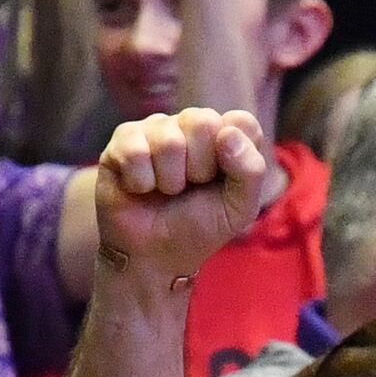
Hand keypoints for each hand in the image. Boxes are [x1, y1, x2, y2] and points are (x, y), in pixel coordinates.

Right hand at [94, 107, 271, 283]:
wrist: (155, 255)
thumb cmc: (199, 227)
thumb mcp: (239, 208)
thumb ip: (251, 171)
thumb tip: (227, 134)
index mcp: (225, 134)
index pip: (240, 122)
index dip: (234, 156)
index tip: (221, 182)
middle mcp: (191, 124)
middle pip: (203, 121)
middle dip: (199, 169)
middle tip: (189, 188)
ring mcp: (156, 128)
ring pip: (168, 140)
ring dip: (169, 180)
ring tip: (165, 190)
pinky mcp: (124, 139)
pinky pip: (135, 151)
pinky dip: (141, 182)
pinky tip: (141, 188)